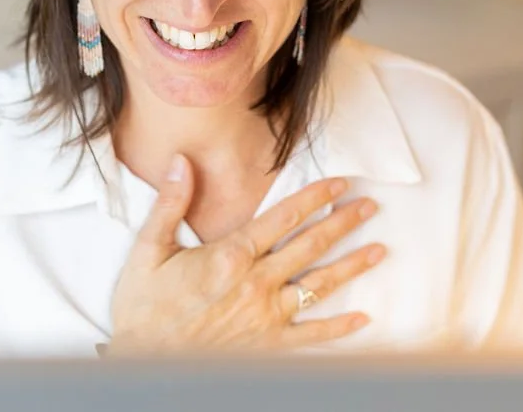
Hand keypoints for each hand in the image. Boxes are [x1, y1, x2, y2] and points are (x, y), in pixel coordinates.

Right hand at [109, 154, 384, 353]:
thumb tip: (182, 162)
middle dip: (343, 222)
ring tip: (379, 250)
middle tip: (369, 206)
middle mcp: (256, 283)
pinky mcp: (267, 344)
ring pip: (319, 285)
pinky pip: (311, 335)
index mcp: (231, 255)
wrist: (144, 359)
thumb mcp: (149, 249)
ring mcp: (266, 315)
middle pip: (310, 245)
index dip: (315, 197)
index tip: (340, 182)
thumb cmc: (144, 306)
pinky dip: (339, 328)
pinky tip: (363, 318)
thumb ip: (171, 203)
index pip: (284, 216)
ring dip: (351, 266)